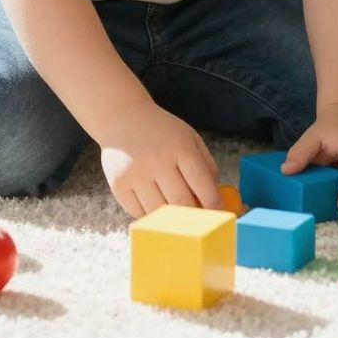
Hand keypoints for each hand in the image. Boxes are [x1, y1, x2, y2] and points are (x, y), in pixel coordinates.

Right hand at [100, 104, 221, 218]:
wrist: (122, 117)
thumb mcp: (190, 138)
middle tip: (198, 221)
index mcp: (181, 147)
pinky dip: (151, 216)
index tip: (218, 215)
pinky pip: (140, 214)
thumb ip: (206, 166)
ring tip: (176, 213)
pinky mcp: (119, 185)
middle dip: (194, 217)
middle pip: (182, 204)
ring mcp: (136, 174)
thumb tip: (216, 200)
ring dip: (171, 219)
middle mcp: (158, 160)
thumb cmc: (161, 131)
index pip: (204, 187)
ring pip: (160, 214)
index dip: (214, 206)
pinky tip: (155, 205)